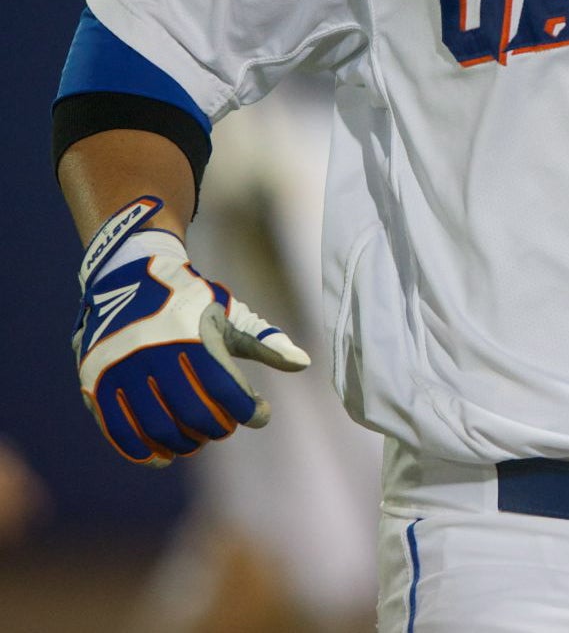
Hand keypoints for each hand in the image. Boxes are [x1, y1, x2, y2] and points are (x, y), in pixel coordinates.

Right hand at [74, 196, 309, 466]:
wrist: (126, 277)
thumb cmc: (189, 301)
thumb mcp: (229, 313)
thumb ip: (265, 341)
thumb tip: (304, 363)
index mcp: (194, 336)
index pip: (228, 390)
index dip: (250, 411)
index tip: (262, 414)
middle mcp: (157, 353)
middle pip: (195, 414)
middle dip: (218, 428)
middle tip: (226, 426)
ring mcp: (124, 370)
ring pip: (158, 428)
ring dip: (184, 443)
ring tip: (198, 439)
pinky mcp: (97, 383)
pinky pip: (119, 432)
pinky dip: (142, 452)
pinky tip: (162, 457)